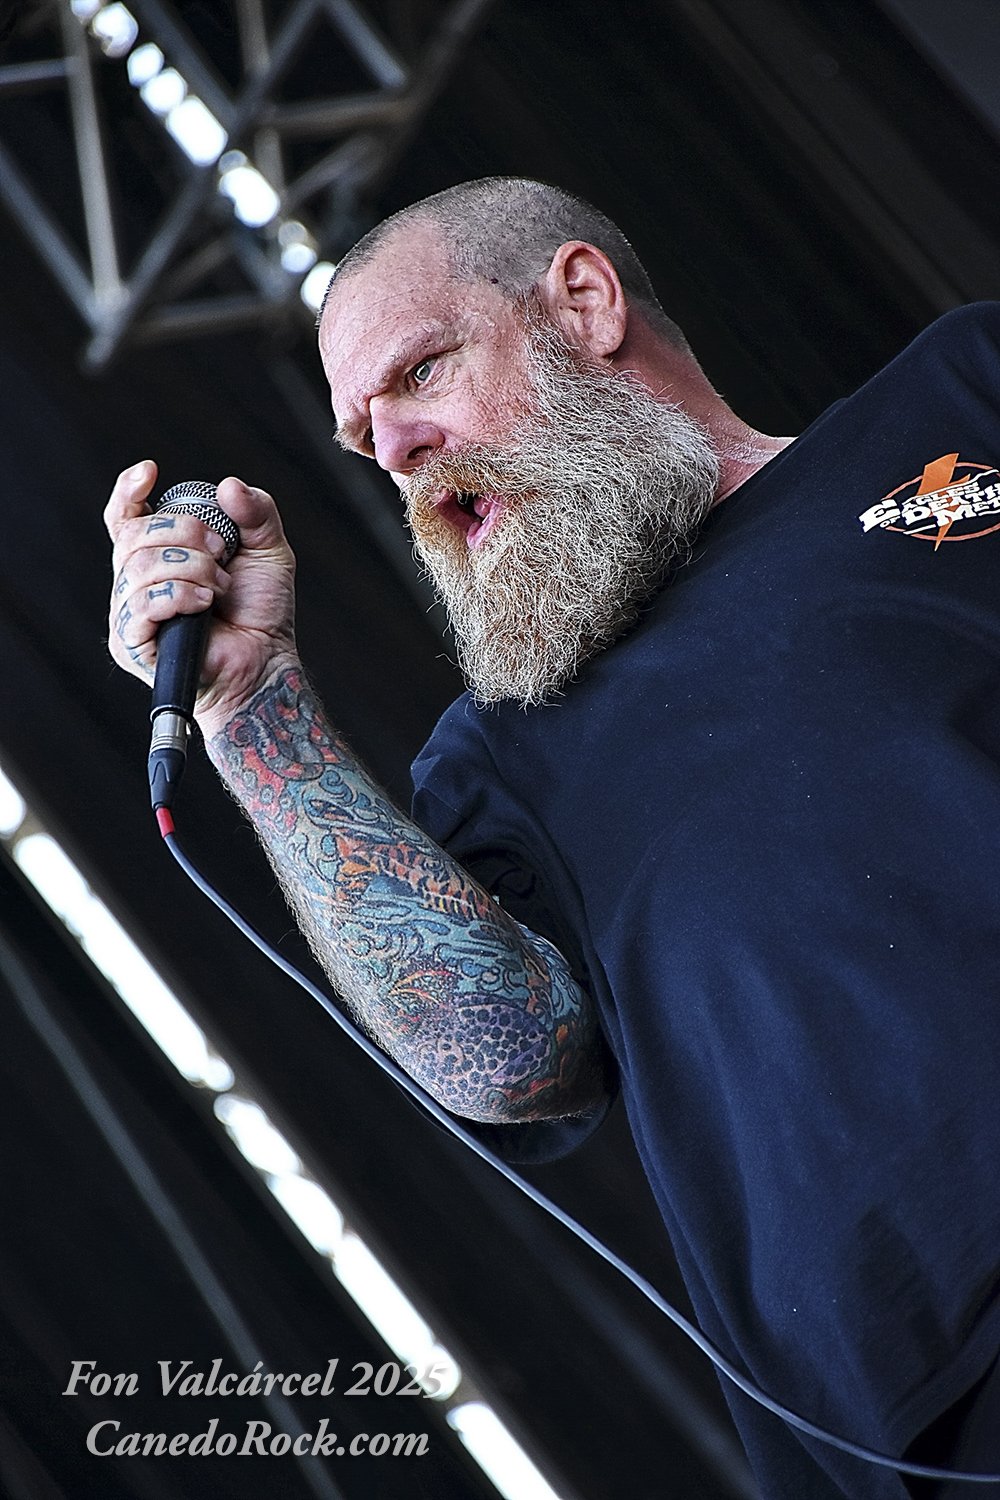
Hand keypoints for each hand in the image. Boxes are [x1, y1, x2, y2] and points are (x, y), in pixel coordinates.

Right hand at [105, 460, 298, 738]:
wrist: (265, 661)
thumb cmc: (261, 611)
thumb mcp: (269, 551)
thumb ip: (256, 513)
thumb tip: (229, 485)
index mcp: (158, 554)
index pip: (125, 517)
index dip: (129, 490)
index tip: (150, 472)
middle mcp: (136, 580)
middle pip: (135, 534)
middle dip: (185, 534)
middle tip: (221, 552)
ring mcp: (130, 612)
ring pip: (140, 566)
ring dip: (191, 569)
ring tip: (219, 587)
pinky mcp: (131, 643)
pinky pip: (143, 603)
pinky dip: (180, 596)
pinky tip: (205, 604)